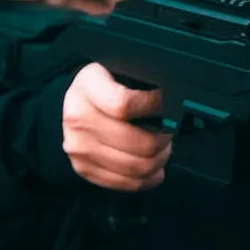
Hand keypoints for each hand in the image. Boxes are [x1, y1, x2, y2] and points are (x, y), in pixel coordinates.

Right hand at [62, 63, 172, 190]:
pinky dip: (149, 179)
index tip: (167, 103)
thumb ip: (142, 78)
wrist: (75, 103)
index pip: (124, 106)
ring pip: (137, 166)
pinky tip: (156, 168)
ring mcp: (79, 148)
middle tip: (170, 131)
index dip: (154, 106)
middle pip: (138, 143)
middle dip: (165, 139)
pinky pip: (126, 183)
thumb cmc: (107, 84)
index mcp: (88, 87)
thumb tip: (174, 95)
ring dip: (160, 159)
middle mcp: (78, 119)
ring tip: (163, 147)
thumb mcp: (119, 66)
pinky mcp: (84, 168)